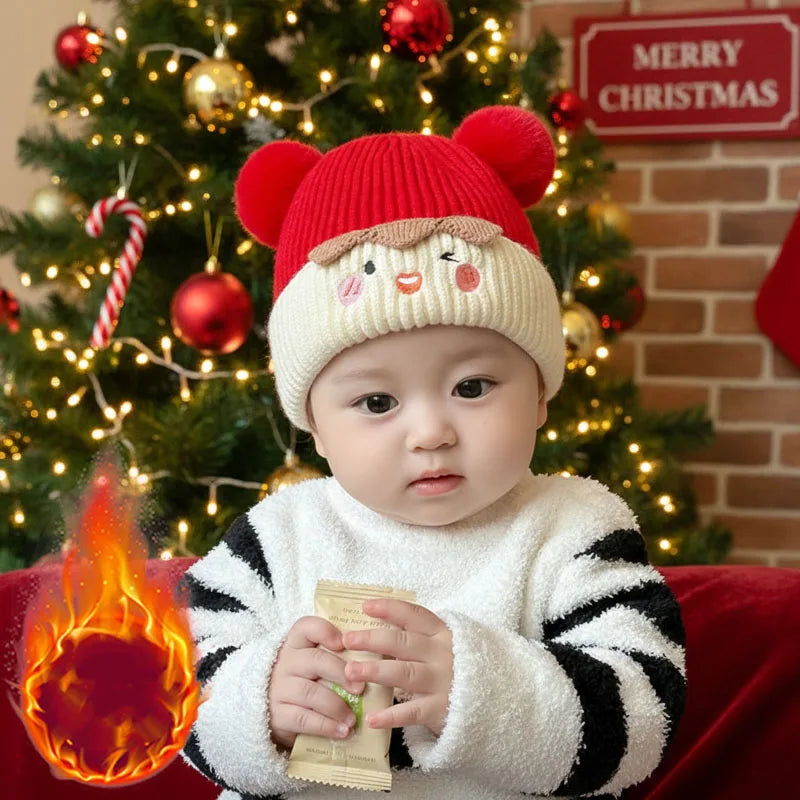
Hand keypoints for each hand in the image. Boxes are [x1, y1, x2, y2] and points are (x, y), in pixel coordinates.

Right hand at [268, 616, 365, 749]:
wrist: (277, 711)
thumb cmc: (308, 681)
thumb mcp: (317, 663)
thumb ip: (340, 656)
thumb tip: (382, 654)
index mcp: (298, 643)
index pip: (307, 627)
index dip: (325, 632)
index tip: (343, 642)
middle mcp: (287, 662)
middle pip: (315, 660)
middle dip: (341, 673)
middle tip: (361, 688)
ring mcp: (280, 688)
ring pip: (310, 692)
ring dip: (336, 706)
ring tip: (353, 718)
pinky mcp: (279, 714)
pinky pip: (303, 719)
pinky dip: (326, 726)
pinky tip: (342, 731)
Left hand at [343, 599, 452, 736]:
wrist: (496, 699)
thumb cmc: (459, 668)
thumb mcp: (444, 647)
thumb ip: (417, 639)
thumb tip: (374, 631)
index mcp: (442, 634)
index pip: (414, 616)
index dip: (389, 609)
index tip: (365, 606)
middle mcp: (442, 654)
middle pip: (402, 643)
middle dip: (372, 639)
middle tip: (347, 640)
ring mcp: (443, 681)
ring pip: (404, 673)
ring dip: (375, 671)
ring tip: (350, 672)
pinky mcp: (442, 708)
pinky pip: (413, 711)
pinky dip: (391, 715)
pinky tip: (371, 718)